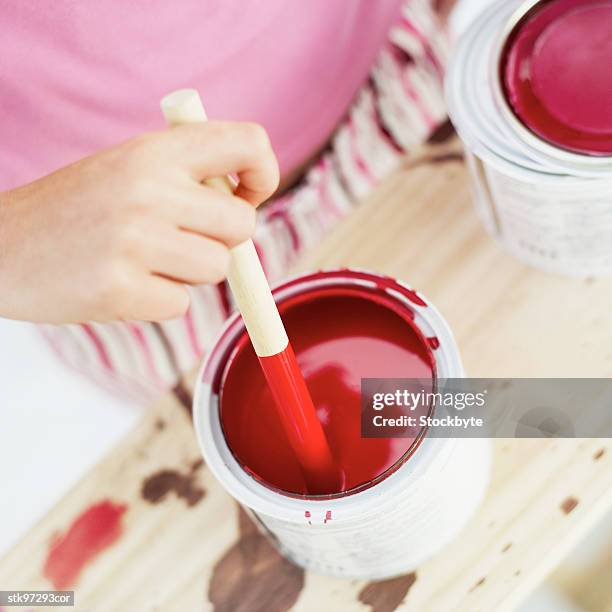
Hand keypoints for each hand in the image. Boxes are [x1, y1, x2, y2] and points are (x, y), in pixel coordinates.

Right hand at [0, 122, 278, 322]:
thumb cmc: (77, 208)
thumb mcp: (127, 167)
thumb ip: (188, 177)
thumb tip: (249, 204)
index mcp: (155, 151)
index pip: (248, 143)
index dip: (263, 173)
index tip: (247, 195)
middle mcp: (149, 190)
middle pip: (242, 225)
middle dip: (222, 240)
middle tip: (183, 240)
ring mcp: (133, 241)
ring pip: (216, 270)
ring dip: (189, 274)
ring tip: (143, 261)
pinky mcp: (119, 290)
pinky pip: (179, 305)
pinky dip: (158, 302)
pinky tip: (121, 284)